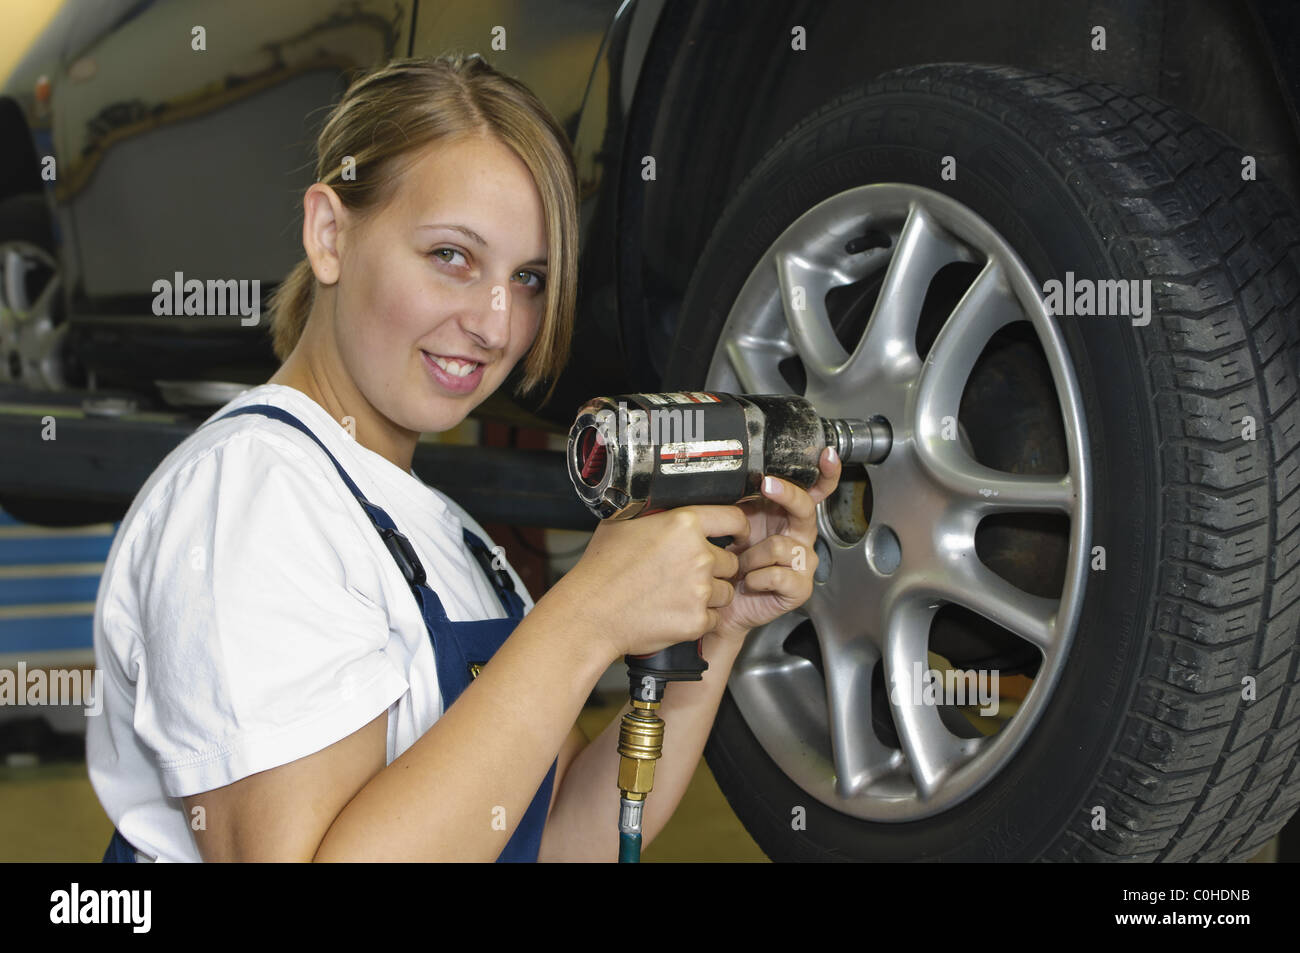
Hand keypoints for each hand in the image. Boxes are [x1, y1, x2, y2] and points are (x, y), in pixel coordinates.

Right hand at [558, 503, 748, 660]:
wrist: (592, 613)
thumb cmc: (602, 569)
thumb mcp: (624, 522)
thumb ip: (657, 513)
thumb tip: (668, 506)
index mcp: (683, 524)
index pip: (734, 518)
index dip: (738, 527)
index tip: (738, 533)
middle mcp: (698, 555)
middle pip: (730, 560)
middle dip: (715, 568)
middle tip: (686, 574)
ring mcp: (700, 589)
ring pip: (725, 590)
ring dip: (710, 594)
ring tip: (677, 594)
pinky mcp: (697, 619)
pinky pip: (714, 617)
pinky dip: (699, 618)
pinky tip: (673, 611)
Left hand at [711, 446, 841, 641]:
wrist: (725, 602)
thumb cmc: (731, 563)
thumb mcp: (735, 525)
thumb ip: (743, 502)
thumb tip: (738, 477)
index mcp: (788, 518)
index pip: (814, 493)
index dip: (826, 473)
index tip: (826, 454)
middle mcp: (801, 537)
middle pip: (805, 509)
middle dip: (786, 495)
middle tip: (766, 485)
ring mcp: (804, 563)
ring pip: (779, 546)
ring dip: (751, 556)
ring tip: (740, 566)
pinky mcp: (800, 588)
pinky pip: (777, 574)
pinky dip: (756, 577)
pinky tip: (750, 582)